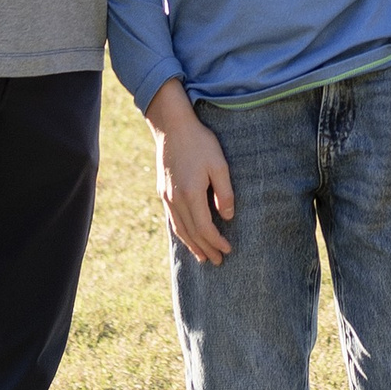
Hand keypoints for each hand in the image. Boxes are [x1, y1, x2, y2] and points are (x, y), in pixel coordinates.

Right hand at [146, 81, 234, 264]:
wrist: (172, 127)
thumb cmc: (199, 142)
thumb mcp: (219, 164)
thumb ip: (224, 192)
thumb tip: (227, 217)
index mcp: (190, 195)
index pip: (205, 228)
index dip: (217, 241)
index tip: (228, 250)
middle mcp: (175, 200)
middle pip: (192, 233)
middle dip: (206, 249)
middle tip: (218, 262)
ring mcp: (166, 197)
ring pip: (179, 229)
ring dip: (192, 245)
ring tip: (202, 256)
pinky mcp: (162, 191)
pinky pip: (172, 219)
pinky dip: (181, 233)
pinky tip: (187, 236)